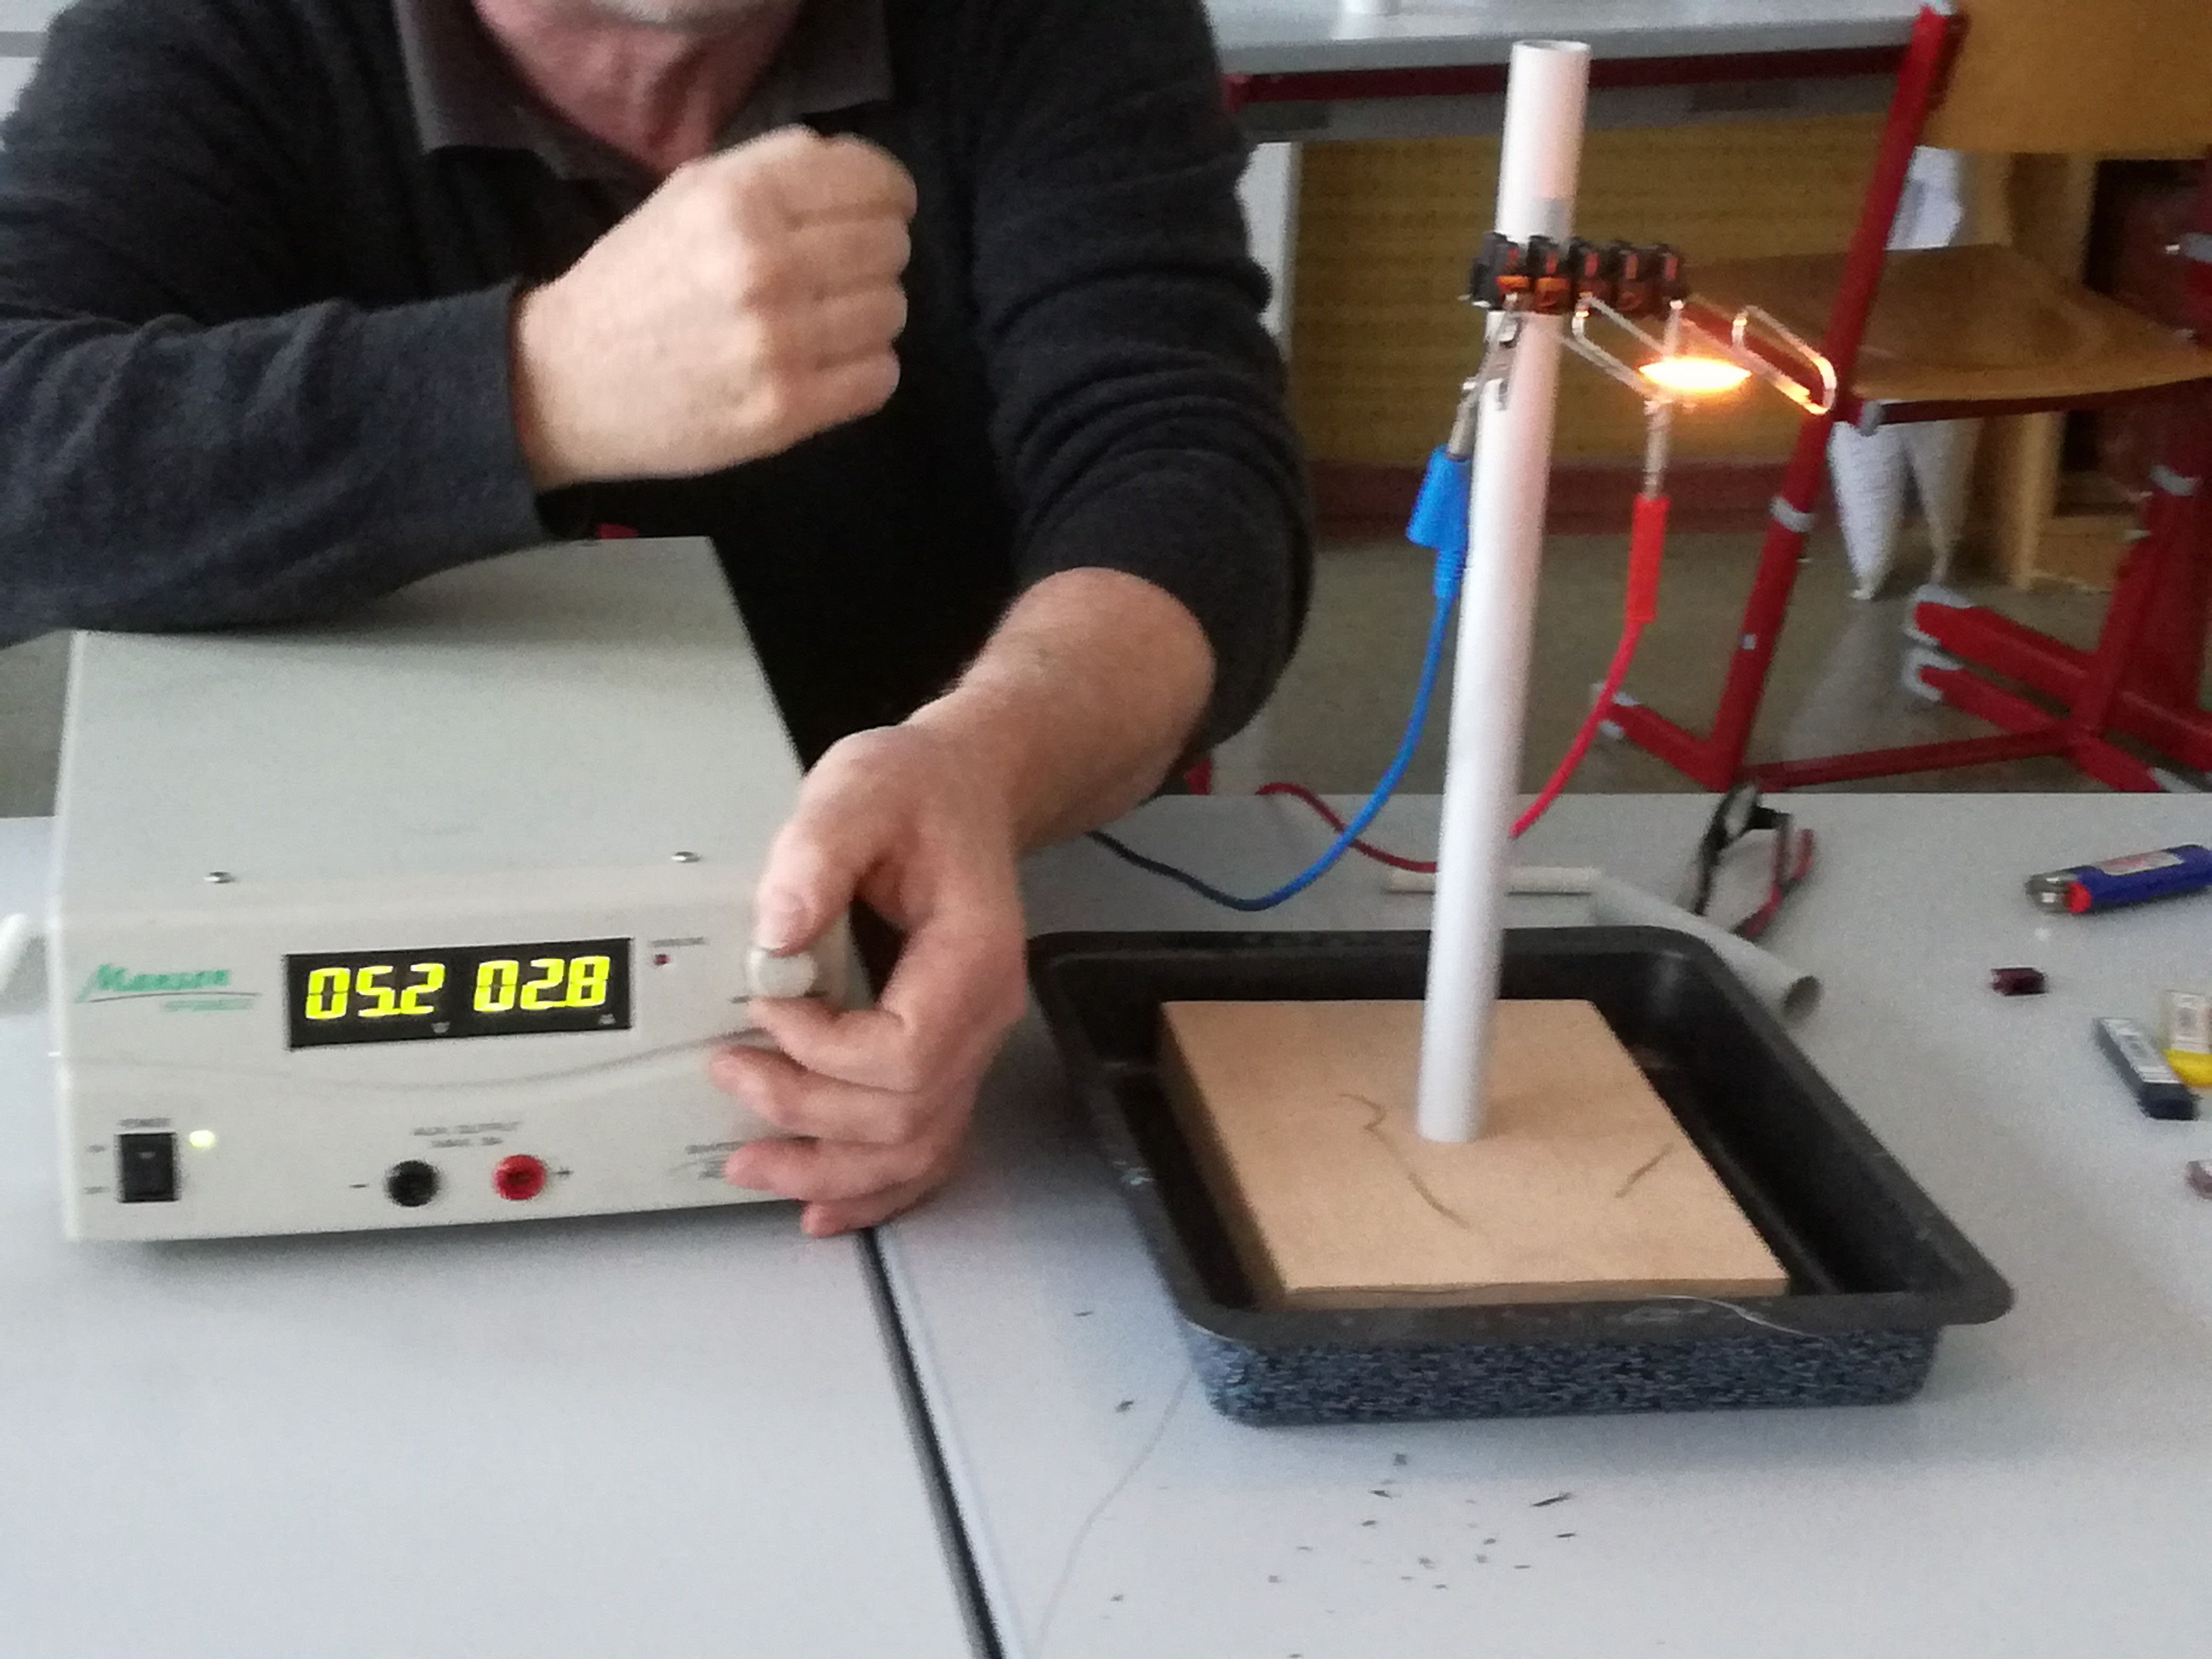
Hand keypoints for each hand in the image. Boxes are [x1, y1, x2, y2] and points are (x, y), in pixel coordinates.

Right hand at [510, 126, 914, 489]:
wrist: (567, 381)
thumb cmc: (637, 281)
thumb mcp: (690, 192)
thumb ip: (777, 169)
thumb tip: (864, 175)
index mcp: (739, 198)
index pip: (874, 180)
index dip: (888, 194)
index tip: (878, 210)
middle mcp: (765, 265)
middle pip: (890, 246)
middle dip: (871, 256)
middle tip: (833, 273)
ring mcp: (779, 343)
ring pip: (891, 311)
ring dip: (866, 315)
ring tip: (819, 321)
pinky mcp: (786, 411)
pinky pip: (881, 376)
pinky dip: (863, 370)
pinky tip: (822, 363)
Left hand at [712, 723, 1029, 1236]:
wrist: (965, 790)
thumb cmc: (919, 793)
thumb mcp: (859, 791)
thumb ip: (818, 853)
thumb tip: (776, 929)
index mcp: (972, 958)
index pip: (905, 1051)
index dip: (822, 1048)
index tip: (764, 1006)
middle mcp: (983, 1016)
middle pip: (906, 1116)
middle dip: (806, 1114)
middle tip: (729, 1073)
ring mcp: (968, 1044)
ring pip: (915, 1150)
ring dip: (831, 1173)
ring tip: (752, 1168)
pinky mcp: (942, 1056)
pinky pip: (922, 1145)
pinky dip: (873, 1187)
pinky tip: (823, 1203)